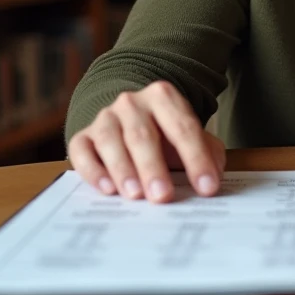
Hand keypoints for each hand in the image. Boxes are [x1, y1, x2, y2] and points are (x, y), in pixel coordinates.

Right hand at [68, 81, 225, 201]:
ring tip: (135, 195)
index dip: (197, 159)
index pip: (183, 128)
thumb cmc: (165, 135)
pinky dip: (93, 170)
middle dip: (154, 168)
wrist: (128, 120)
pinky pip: (82, 150)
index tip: (207, 188)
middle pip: (142, 135)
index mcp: (164, 97)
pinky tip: (107, 189)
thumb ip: (207, 153)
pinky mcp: (82, 135)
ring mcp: (104, 117)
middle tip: (163, 197)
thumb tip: (212, 178)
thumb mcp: (190, 138)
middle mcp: (131, 103)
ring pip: (110, 141)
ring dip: (123, 170)